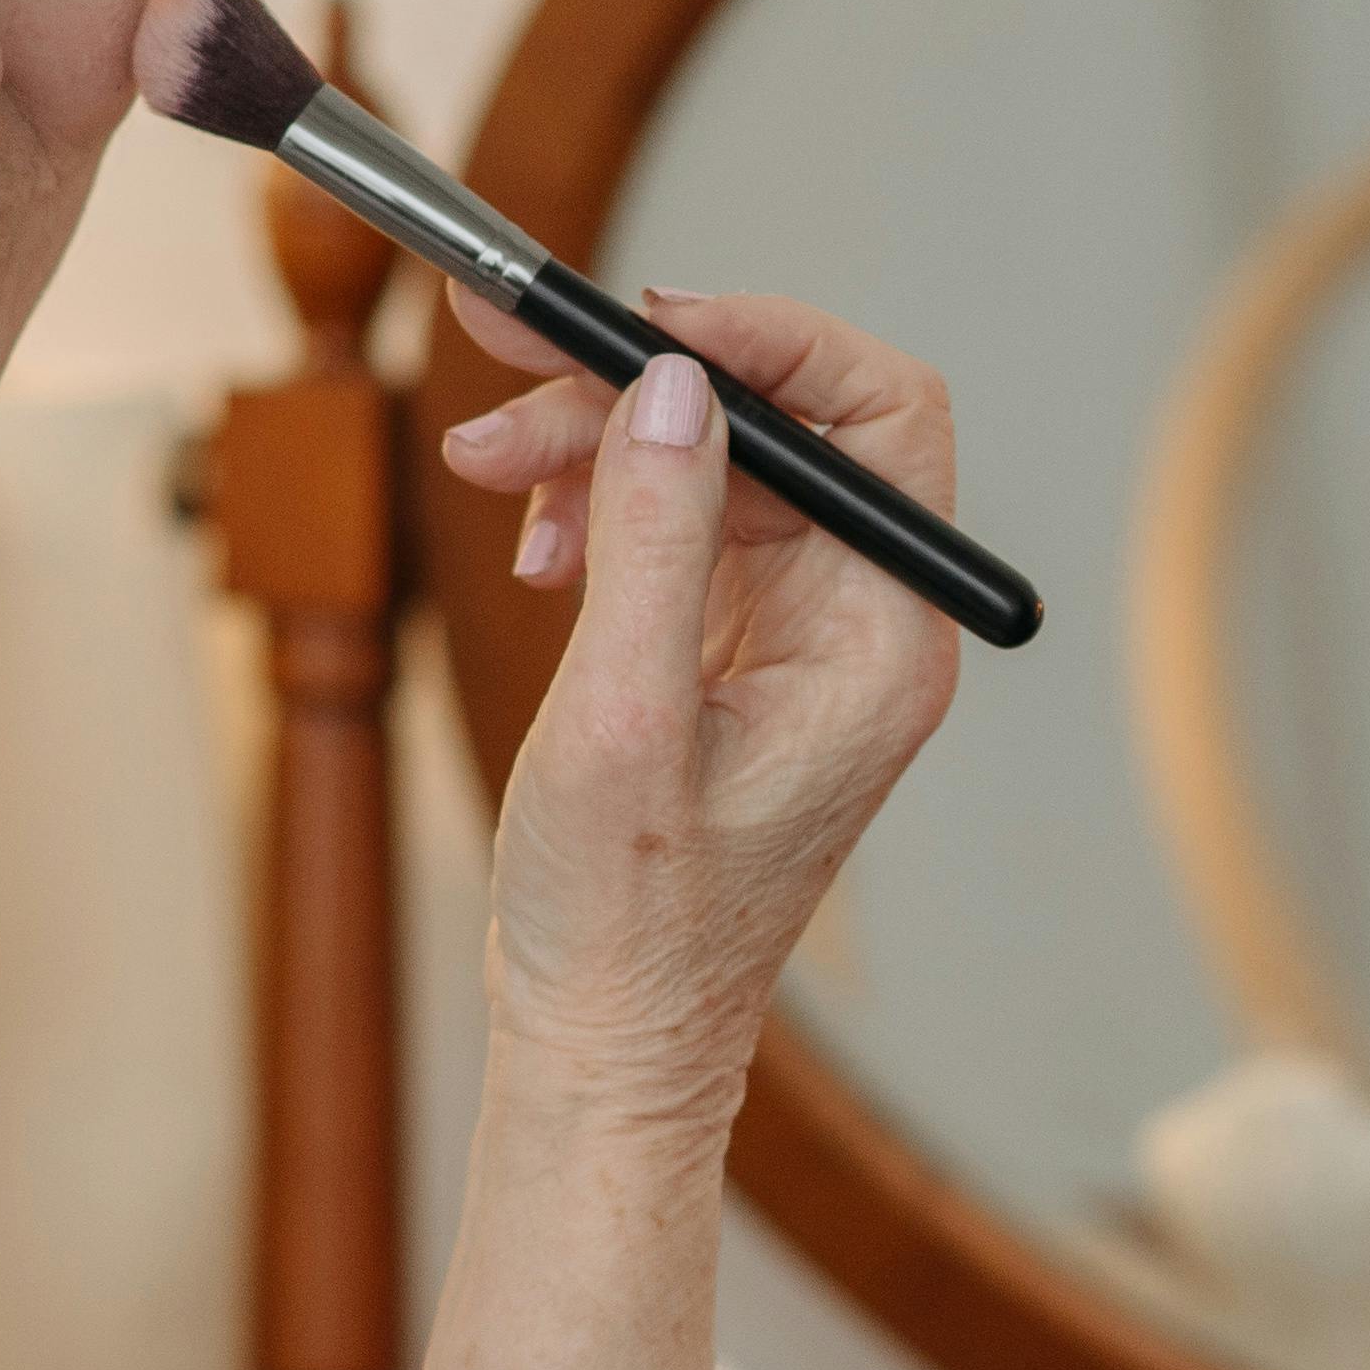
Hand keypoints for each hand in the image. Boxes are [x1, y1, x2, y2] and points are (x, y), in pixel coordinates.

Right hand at [432, 287, 963, 1125]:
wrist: (602, 1046)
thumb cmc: (624, 928)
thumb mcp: (622, 720)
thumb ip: (656, 543)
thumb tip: (676, 387)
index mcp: (879, 643)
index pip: (882, 415)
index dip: (767, 342)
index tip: (637, 323)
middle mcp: (861, 629)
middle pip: (776, 426)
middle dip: (638, 385)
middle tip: (501, 363)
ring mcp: (802, 642)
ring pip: (714, 465)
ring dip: (596, 446)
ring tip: (487, 472)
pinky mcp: (737, 657)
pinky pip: (681, 528)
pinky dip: (599, 512)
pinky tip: (534, 552)